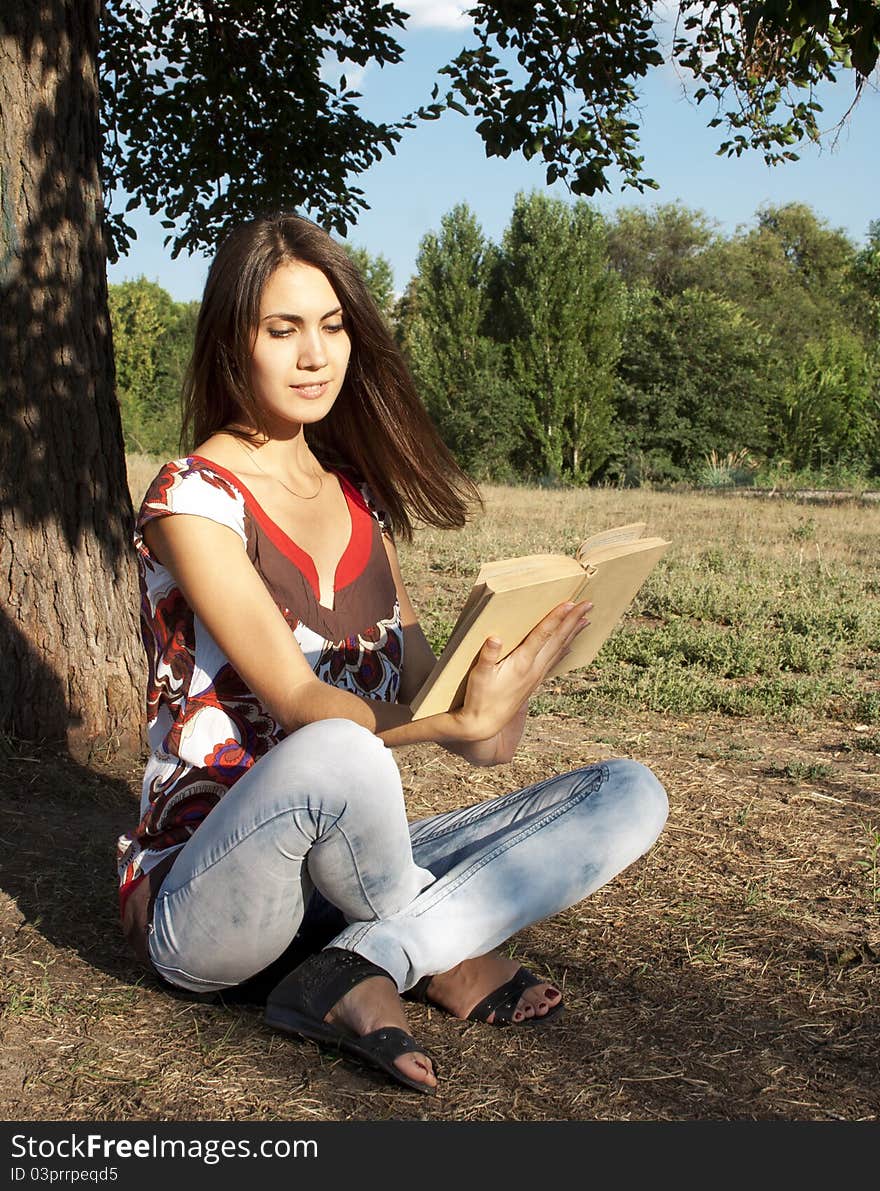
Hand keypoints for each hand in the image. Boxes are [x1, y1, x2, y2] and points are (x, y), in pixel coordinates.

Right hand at [450, 599, 591, 743]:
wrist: (485, 725)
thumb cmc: (478, 699)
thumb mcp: (478, 676)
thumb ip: (487, 656)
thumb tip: (495, 638)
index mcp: (521, 663)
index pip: (543, 635)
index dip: (557, 618)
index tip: (571, 603)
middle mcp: (533, 668)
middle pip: (558, 639)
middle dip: (573, 621)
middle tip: (588, 604)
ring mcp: (536, 676)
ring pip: (559, 649)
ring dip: (573, 633)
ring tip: (586, 620)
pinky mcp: (533, 682)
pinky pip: (554, 661)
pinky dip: (564, 650)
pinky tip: (570, 645)